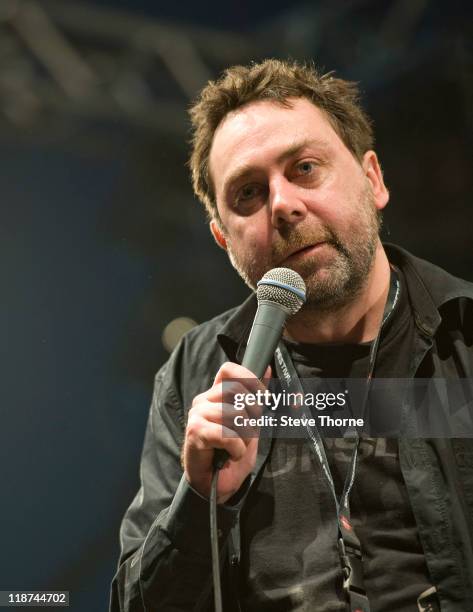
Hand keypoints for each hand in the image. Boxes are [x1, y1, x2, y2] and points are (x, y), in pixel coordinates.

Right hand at [182, 362, 270, 503]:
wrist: (215, 485)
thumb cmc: (231, 453)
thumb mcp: (251, 422)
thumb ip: (256, 396)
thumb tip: (266, 369)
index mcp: (215, 395)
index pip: (229, 369)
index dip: (249, 379)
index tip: (261, 398)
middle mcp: (203, 400)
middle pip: (236, 391)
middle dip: (253, 415)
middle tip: (248, 434)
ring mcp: (197, 415)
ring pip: (235, 414)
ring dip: (245, 437)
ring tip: (238, 448)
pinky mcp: (195, 432)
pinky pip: (226, 434)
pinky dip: (236, 449)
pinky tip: (231, 456)